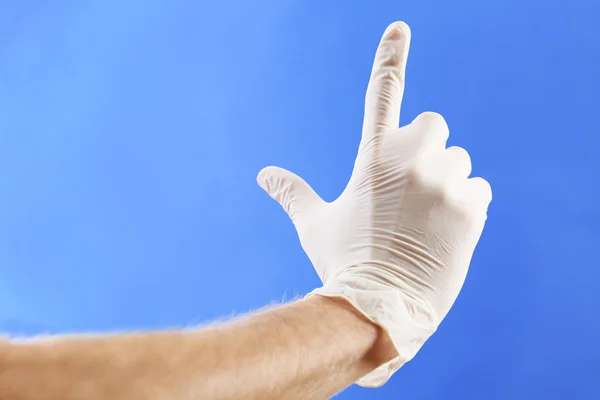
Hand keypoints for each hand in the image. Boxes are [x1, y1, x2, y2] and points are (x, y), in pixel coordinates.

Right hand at [257, 21, 490, 386]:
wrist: (384, 307)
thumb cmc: (345, 263)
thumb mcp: (314, 225)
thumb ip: (291, 192)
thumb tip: (262, 174)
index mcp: (373, 158)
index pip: (381, 93)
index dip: (390, 56)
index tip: (400, 28)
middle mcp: (412, 161)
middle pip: (434, 124)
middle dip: (424, 144)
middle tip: (409, 183)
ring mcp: (446, 183)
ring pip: (458, 160)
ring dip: (444, 178)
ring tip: (424, 218)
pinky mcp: (473, 208)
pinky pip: (478, 188)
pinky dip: (466, 203)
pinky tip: (446, 231)